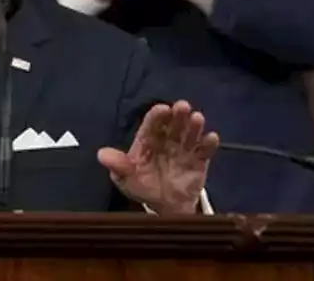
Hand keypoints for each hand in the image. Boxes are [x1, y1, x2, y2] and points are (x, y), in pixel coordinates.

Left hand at [97, 101, 217, 214]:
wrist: (163, 207)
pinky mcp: (199, 162)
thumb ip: (118, 165)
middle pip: (173, 126)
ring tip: (197, 118)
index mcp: (149, 141)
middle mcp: (168, 141)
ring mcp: (184, 150)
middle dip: (178, 115)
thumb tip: (101, 154)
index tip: (162, 108)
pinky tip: (211, 138)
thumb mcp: (125, 178)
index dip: (157, 116)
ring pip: (190, 135)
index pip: (152, 124)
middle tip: (182, 106)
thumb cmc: (143, 186)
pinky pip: (205, 152)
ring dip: (194, 126)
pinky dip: (209, 144)